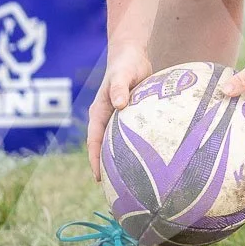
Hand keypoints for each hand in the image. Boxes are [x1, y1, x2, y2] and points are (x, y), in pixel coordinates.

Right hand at [87, 42, 151, 181]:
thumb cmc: (125, 63)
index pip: (94, 141)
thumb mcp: (122, 74)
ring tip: (132, 184)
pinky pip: (129, 138)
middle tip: (115, 191)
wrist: (131, 54)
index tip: (99, 179)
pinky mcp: (129, 117)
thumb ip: (119, 88)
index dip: (94, 160)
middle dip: (106, 168)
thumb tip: (119, 105)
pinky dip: (134, 150)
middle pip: (103, 148)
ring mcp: (117, 119)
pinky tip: (150, 162)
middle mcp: (106, 118)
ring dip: (120, 162)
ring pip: (116, 145)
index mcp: (99, 112)